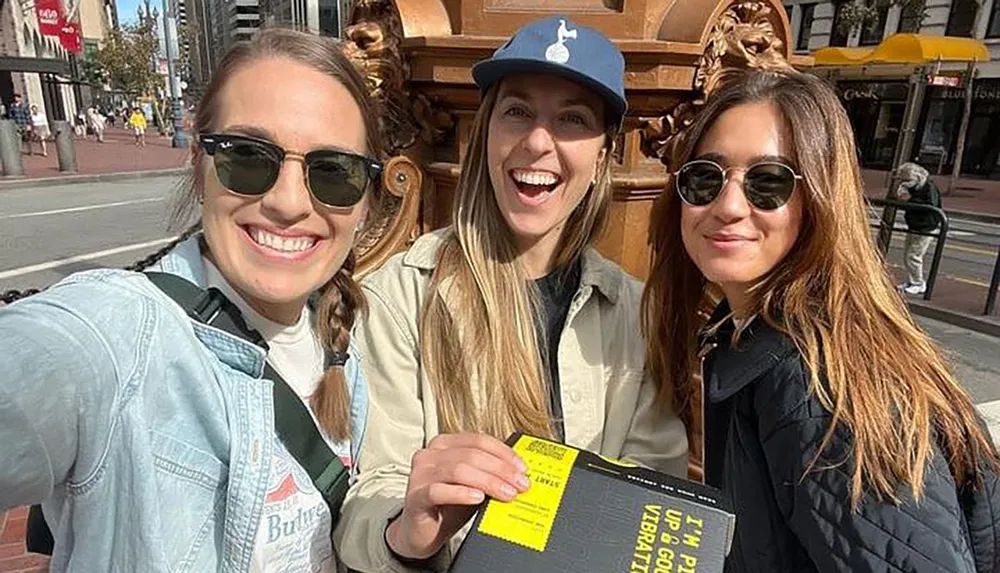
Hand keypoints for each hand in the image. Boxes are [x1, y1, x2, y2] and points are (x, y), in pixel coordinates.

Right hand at [386, 433, 528, 560]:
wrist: (422, 533)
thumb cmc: (448, 506)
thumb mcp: (473, 486)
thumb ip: (489, 475)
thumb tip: (519, 474)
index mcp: (445, 444)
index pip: (479, 440)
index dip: (504, 453)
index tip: (523, 469)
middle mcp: (430, 454)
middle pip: (472, 454)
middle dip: (501, 469)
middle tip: (521, 484)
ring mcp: (420, 474)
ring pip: (459, 470)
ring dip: (488, 481)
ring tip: (506, 493)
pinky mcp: (415, 496)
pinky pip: (439, 491)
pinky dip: (461, 493)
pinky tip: (478, 498)